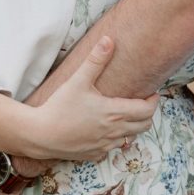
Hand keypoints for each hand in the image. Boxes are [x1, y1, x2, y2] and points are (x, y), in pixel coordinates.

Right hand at [14, 36, 158, 175]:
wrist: (40, 135)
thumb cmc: (59, 107)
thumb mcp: (79, 80)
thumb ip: (96, 60)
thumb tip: (109, 40)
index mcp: (114, 113)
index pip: (147, 110)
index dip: (153, 101)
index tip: (152, 92)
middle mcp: (114, 132)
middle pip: (144, 126)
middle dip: (147, 114)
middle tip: (142, 102)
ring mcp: (104, 146)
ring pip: (130, 139)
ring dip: (133, 127)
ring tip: (125, 114)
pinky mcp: (93, 155)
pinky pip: (112, 149)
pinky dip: (116, 139)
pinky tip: (106, 129)